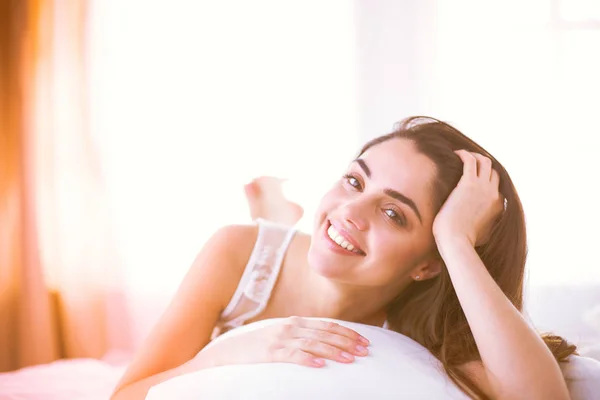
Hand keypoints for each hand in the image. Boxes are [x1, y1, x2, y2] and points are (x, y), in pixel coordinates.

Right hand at [200, 317, 369, 367]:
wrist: (226, 352)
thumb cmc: (256, 346)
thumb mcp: (281, 336)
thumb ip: (300, 336)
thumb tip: (324, 344)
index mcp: (295, 322)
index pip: (327, 325)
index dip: (347, 332)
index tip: (364, 341)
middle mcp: (290, 327)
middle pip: (325, 334)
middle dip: (347, 341)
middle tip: (365, 351)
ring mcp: (280, 339)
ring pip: (313, 344)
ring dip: (333, 351)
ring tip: (350, 359)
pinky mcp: (269, 353)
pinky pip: (292, 355)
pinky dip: (307, 359)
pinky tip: (320, 366)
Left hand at [432, 150, 503, 247]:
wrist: (456, 242)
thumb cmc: (463, 242)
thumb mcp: (483, 235)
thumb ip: (487, 226)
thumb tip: (485, 225)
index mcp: (499, 206)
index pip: (497, 186)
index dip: (486, 179)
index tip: (474, 177)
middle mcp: (494, 194)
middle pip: (493, 171)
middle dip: (482, 164)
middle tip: (467, 163)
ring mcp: (483, 188)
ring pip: (485, 161)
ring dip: (474, 156)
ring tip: (461, 156)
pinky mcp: (469, 183)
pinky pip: (470, 161)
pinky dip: (464, 154)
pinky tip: (455, 154)